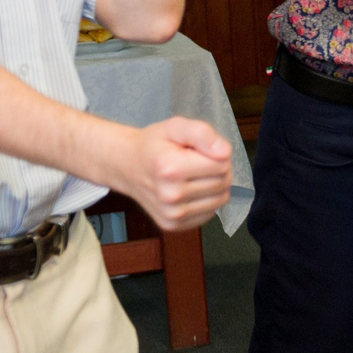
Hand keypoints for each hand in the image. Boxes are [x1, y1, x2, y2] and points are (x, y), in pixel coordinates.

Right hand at [110, 117, 231, 232]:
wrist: (127, 166)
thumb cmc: (153, 145)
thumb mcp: (175, 126)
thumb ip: (202, 133)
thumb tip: (225, 152)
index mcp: (171, 169)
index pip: (222, 164)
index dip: (215, 153)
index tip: (198, 150)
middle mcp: (170, 195)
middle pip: (223, 182)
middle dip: (216, 168)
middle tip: (196, 161)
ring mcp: (172, 214)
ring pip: (220, 199)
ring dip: (214, 185)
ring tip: (194, 175)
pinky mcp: (173, 225)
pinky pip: (210, 213)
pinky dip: (206, 201)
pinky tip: (190, 190)